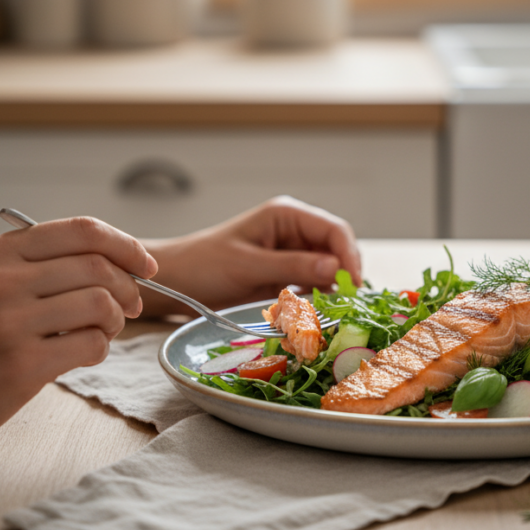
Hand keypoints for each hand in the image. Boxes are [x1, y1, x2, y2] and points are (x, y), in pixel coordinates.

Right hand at [0, 217, 155, 454]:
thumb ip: (43, 265)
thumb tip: (119, 262)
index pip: (83, 230)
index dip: (126, 245)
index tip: (146, 266)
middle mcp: (3, 280)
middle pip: (98, 266)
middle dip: (128, 287)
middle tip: (129, 308)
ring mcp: (11, 321)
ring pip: (100, 303)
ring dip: (115, 320)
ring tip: (101, 332)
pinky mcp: (22, 363)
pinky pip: (91, 343)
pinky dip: (100, 349)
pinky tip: (84, 355)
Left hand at [144, 196, 360, 310]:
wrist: (177, 281)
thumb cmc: (204, 265)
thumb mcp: (248, 266)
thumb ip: (293, 266)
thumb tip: (336, 268)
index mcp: (286, 215)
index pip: (334, 230)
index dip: (349, 256)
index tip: (353, 285)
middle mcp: (294, 230)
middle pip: (337, 250)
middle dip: (343, 275)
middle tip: (345, 305)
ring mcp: (291, 253)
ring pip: (328, 270)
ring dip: (331, 291)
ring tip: (328, 313)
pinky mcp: (285, 275)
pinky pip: (313, 286)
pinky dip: (316, 300)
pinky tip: (311, 315)